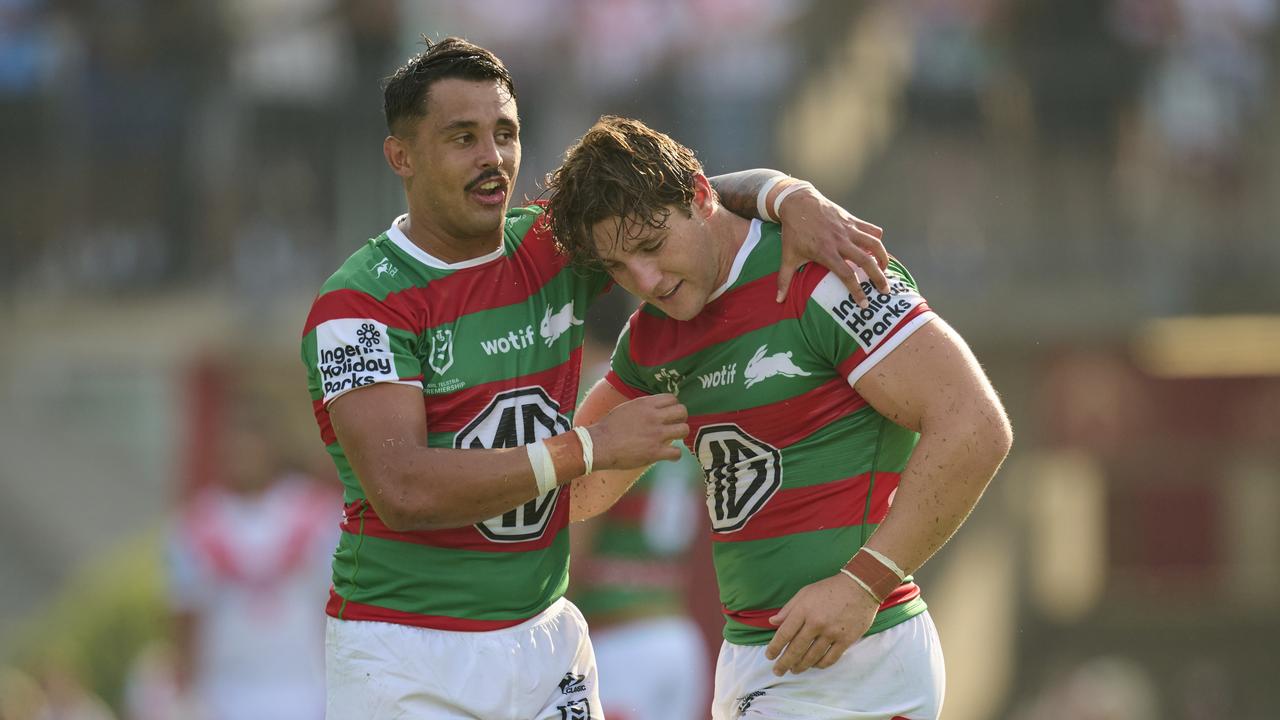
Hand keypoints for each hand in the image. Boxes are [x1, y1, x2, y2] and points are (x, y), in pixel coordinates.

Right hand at [588, 393, 687, 469]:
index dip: (673, 406)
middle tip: (674, 425)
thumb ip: (643, 407)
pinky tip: (669, 456)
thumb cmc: (609, 427)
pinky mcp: (655, 452)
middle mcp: (654, 417)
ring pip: (684, 429)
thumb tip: (653, 409)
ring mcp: (656, 434)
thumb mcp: (626, 408)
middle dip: (680, 419)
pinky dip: (675, 455)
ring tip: (673, 439)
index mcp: (646, 404)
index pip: (673, 398)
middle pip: (682, 411)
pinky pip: (677, 452)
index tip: (669, 414)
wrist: (599, 444)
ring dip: (680, 435)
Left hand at [765, 572, 879, 675]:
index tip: (769, 656)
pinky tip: (814, 665)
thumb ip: (788, 609)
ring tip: (794, 670)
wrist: (860, 586)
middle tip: (777, 671)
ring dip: (801, 666)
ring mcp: (832, 633)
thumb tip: (772, 622)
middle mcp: (816, 623)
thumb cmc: (830, 588)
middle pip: (796, 649)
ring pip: (812, 656)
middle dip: (784, 662)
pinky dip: (820, 665)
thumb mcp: (805, 593)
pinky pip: (830, 658)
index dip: (775, 647)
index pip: (785, 633)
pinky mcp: (846, 640)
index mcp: (804, 610)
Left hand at [775, 185, 889, 304]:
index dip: (858, 291)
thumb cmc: (793, 231)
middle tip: (885, 290)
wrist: (797, 203)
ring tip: (886, 269)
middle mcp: (840, 241)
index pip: (847, 275)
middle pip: (866, 261)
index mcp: (826, 253)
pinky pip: (871, 228)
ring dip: (883, 257)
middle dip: (879, 277)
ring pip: (874, 243)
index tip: (864, 304)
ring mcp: (848, 229)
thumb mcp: (787, 256)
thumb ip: (784, 279)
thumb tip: (778, 300)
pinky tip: (877, 247)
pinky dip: (877, 238)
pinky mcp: (851, 219)